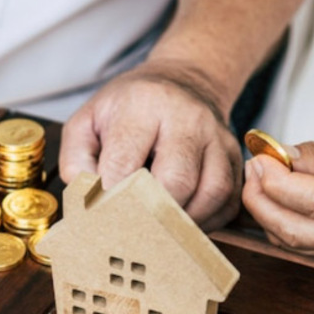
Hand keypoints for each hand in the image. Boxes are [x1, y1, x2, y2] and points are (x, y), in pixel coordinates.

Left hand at [60, 61, 242, 230]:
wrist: (184, 81)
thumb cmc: (131, 107)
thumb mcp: (89, 119)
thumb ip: (77, 159)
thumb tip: (88, 199)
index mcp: (144, 105)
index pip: (126, 163)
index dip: (111, 198)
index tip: (101, 218)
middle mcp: (188, 118)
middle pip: (176, 182)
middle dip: (151, 215)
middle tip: (133, 232)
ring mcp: (218, 137)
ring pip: (211, 194)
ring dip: (183, 222)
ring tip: (159, 231)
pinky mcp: (236, 157)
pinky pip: (228, 201)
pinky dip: (207, 221)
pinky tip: (183, 221)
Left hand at [241, 121, 313, 256]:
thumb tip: (280, 158)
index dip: (279, 183)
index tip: (260, 160)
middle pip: (299, 232)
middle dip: (262, 201)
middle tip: (252, 168)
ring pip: (295, 243)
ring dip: (266, 213)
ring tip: (259, 177)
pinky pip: (303, 245)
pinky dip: (280, 222)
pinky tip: (274, 195)